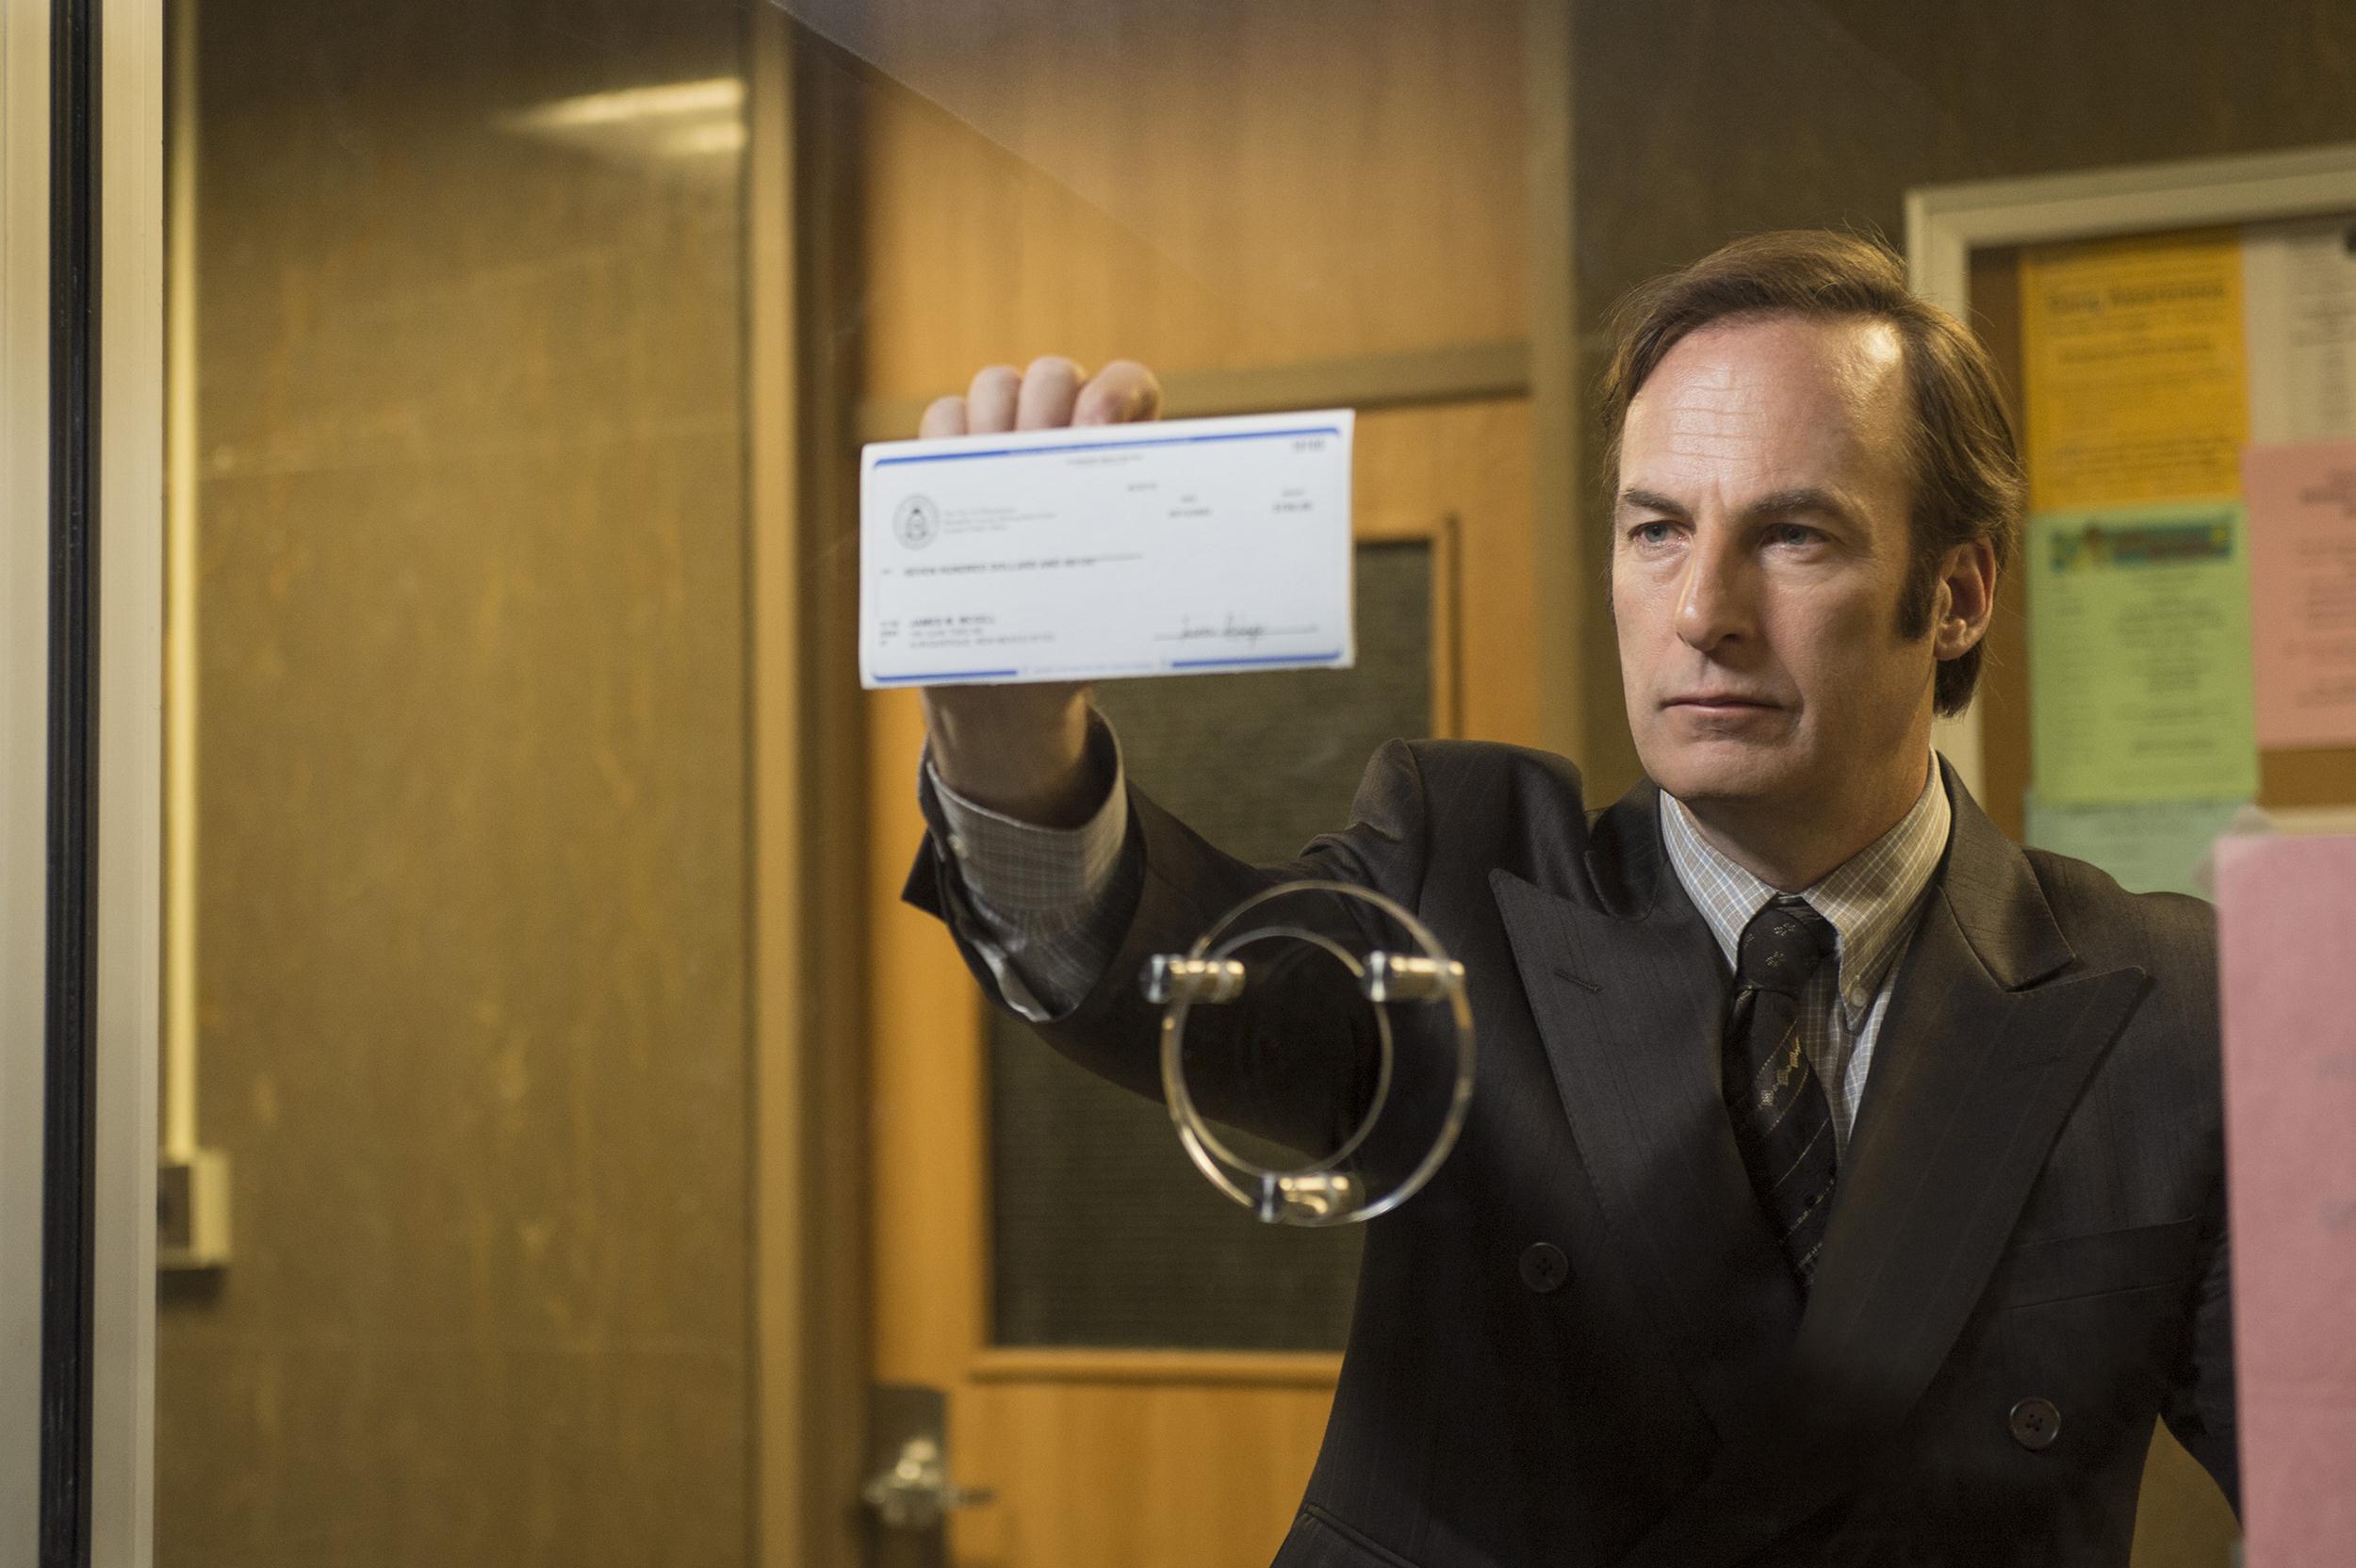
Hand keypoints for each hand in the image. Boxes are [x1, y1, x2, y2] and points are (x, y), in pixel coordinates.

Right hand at [916, 356, 1161, 826]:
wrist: (1013, 681)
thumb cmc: (1079, 634)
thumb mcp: (1114, 608)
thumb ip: (1130, 574)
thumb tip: (1154, 571)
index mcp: (1118, 456)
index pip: (1127, 387)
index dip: (1116, 391)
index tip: (1098, 430)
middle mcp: (1062, 432)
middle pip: (1053, 376)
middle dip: (1044, 404)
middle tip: (1037, 454)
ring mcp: (1004, 440)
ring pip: (995, 385)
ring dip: (992, 417)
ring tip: (993, 474)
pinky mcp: (949, 462)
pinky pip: (943, 419)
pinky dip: (944, 439)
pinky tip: (952, 482)